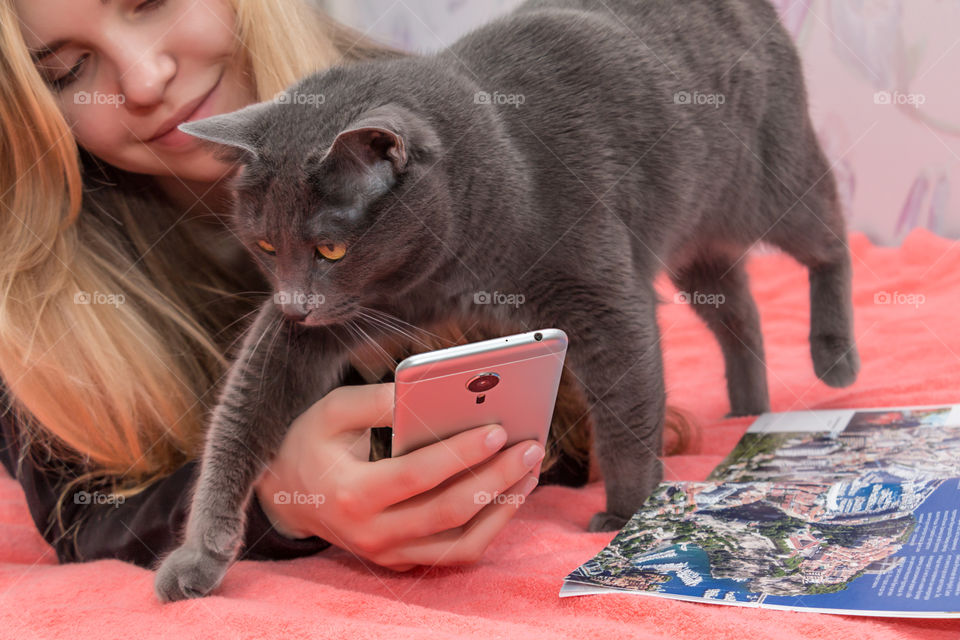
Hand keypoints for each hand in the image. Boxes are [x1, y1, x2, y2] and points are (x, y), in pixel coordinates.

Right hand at [253, 383, 542, 570]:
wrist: (289, 497)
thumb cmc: (312, 444)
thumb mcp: (332, 411)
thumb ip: (377, 400)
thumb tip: (425, 391)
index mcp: (350, 494)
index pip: (416, 476)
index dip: (460, 454)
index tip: (498, 429)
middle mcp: (372, 534)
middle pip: (448, 512)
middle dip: (496, 478)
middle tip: (532, 447)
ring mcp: (390, 554)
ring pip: (461, 543)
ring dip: (503, 507)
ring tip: (531, 469)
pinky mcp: (404, 560)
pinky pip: (456, 551)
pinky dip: (490, 525)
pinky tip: (511, 493)